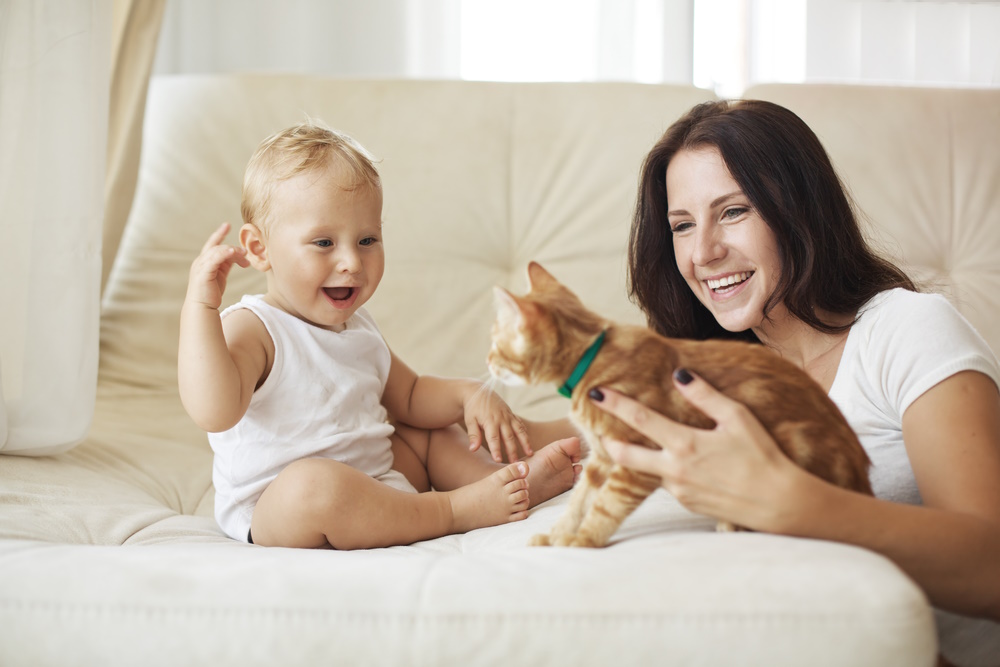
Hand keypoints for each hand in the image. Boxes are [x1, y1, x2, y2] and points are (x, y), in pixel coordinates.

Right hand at [185, 223, 248, 309]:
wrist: (201, 308)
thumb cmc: (211, 293)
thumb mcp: (220, 275)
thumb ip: (227, 264)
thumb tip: (240, 258)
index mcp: (205, 261)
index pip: (212, 244)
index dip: (219, 233)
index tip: (227, 225)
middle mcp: (201, 261)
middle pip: (217, 246)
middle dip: (232, 246)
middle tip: (245, 251)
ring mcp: (201, 266)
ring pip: (217, 251)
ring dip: (232, 251)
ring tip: (243, 254)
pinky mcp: (203, 273)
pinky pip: (215, 259)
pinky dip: (224, 254)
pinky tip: (233, 253)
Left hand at [464, 387, 531, 461]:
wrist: (478, 392)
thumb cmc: (473, 408)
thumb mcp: (470, 420)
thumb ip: (473, 435)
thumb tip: (473, 449)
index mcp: (490, 421)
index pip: (493, 438)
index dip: (496, 450)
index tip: (498, 461)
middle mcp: (502, 419)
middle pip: (508, 437)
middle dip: (512, 451)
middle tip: (515, 463)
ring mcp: (508, 416)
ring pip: (519, 431)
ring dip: (525, 442)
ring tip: (530, 453)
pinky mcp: (511, 414)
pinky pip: (520, 424)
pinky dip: (525, 433)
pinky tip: (528, 442)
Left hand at [589, 369, 797, 530]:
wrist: (779, 504)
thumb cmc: (763, 456)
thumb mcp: (737, 418)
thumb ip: (706, 396)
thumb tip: (680, 376)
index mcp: (684, 444)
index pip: (639, 418)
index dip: (615, 404)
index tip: (596, 393)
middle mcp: (674, 469)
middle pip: (626, 454)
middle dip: (610, 440)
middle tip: (600, 430)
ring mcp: (678, 490)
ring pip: (649, 469)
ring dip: (642, 457)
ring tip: (642, 443)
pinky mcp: (687, 504)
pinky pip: (669, 482)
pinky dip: (668, 470)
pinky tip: (685, 464)